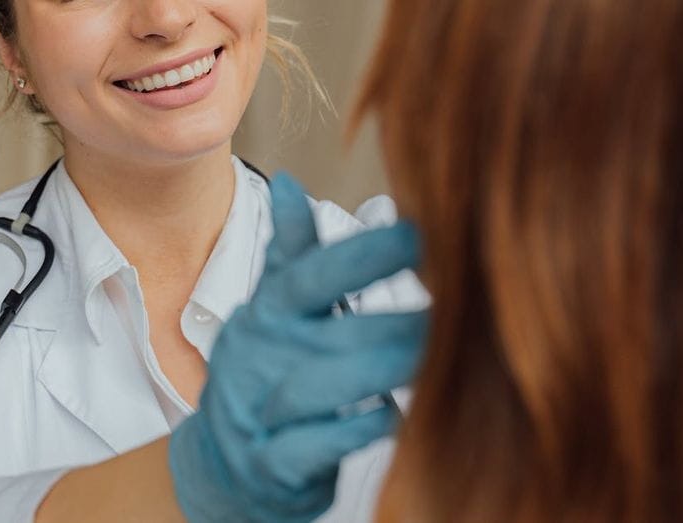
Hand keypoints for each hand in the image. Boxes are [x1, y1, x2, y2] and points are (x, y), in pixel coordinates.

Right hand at [168, 174, 427, 521]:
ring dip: (380, 371)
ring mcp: (260, 414)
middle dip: (395, 322)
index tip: (417, 234)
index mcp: (267, 317)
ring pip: (319, 389)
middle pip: (328, 333)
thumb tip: (289, 182)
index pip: (307, 277)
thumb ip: (289, 253)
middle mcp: (261, 360)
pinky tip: (393, 415)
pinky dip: (354, 432)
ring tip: (434, 359)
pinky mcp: (272, 466)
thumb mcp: (269, 312)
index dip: (360, 255)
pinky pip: (313, 448)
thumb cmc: (264, 377)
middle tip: (456, 311)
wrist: (226, 466)